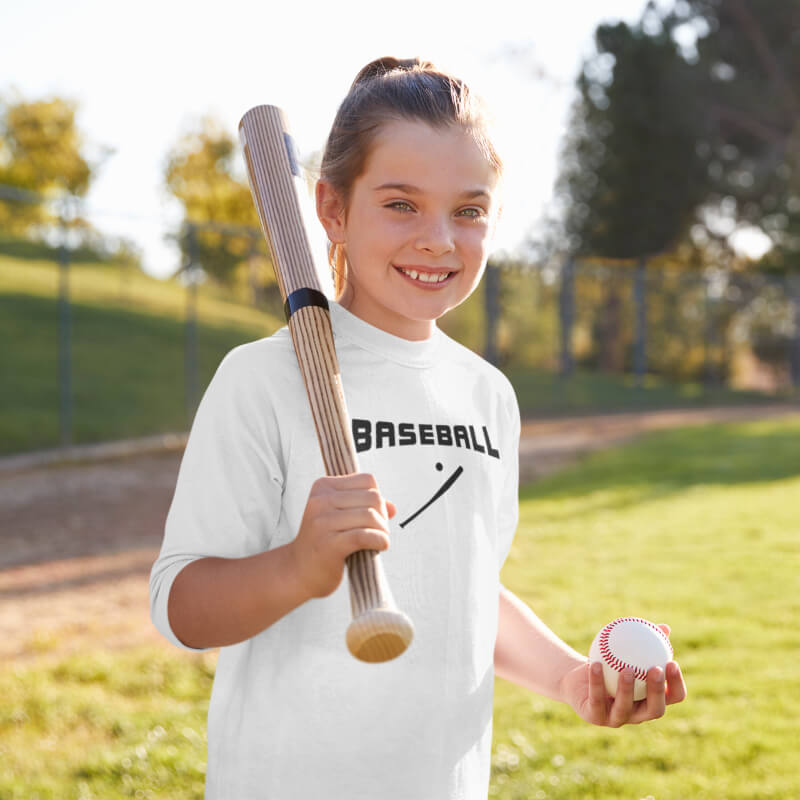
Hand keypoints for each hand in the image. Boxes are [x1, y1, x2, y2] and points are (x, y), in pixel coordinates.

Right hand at [289, 473, 395, 599]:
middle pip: (372, 497)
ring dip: (382, 530)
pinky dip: (379, 540)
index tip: (373, 517)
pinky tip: (380, 546)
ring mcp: (322, 521)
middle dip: (382, 516)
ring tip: (379, 541)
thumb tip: (392, 507)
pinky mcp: (329, 544)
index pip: (367, 480)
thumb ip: (365, 507)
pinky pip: (365, 535)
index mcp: (323, 487)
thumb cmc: (323, 543)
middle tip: (378, 532)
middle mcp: (320, 500)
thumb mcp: (340, 517)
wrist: (298, 572)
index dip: (377, 498)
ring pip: (370, 516)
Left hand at [560, 624, 686, 726]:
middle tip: (655, 669)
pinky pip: (596, 699)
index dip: (676, 684)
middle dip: (657, 691)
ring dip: (627, 689)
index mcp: (651, 700)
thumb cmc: (609, 665)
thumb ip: (644, 642)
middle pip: (655, 709)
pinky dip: (596, 681)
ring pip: (624, 708)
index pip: (673, 697)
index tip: (672, 662)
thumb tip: (665, 628)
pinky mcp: (595, 717)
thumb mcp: (625, 651)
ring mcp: (617, 719)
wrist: (578, 680)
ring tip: (627, 669)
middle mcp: (638, 715)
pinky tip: (596, 664)